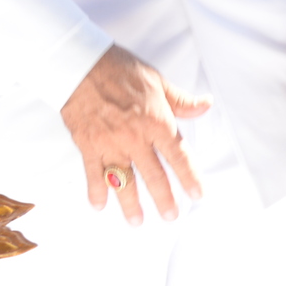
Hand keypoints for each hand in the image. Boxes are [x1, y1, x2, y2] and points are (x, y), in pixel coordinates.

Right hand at [61, 44, 211, 220]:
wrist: (80, 64)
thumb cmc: (121, 69)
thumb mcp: (158, 81)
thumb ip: (181, 101)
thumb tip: (205, 105)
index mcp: (156, 121)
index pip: (178, 155)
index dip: (189, 177)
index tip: (197, 195)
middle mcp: (135, 137)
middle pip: (153, 175)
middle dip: (163, 199)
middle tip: (171, 217)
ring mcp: (110, 143)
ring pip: (124, 181)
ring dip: (130, 204)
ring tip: (137, 222)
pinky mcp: (88, 145)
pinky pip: (93, 173)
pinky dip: (96, 191)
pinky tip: (100, 206)